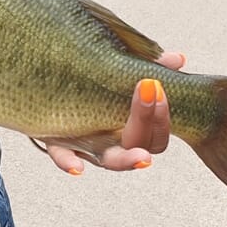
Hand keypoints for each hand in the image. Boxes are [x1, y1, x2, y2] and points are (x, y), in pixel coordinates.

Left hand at [46, 51, 185, 174]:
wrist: (50, 89)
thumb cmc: (93, 87)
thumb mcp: (120, 75)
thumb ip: (147, 68)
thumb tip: (177, 59)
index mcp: (130, 129)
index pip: (157, 136)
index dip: (161, 117)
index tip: (157, 86)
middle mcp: (112, 144)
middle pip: (139, 146)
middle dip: (147, 123)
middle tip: (151, 93)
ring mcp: (87, 146)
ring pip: (110, 160)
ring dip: (126, 160)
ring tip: (142, 158)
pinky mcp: (57, 141)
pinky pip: (62, 156)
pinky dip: (69, 162)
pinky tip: (77, 168)